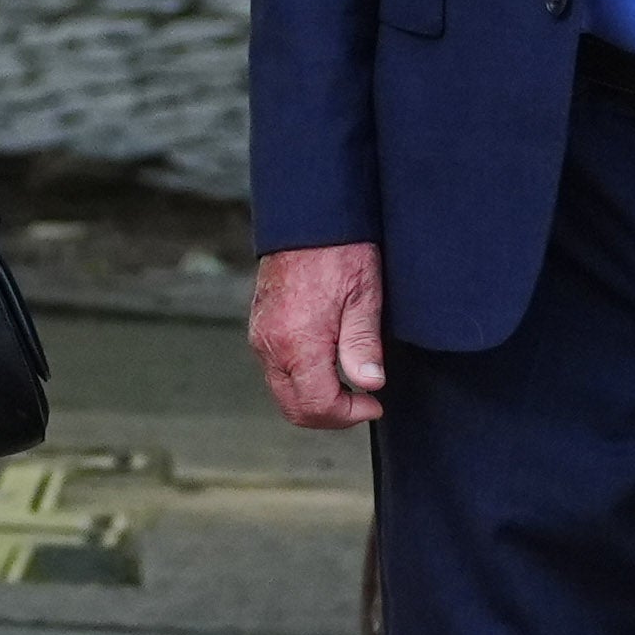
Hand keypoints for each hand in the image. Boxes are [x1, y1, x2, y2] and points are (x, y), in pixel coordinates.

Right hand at [251, 240, 388, 429]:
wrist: (307, 218)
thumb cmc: (339, 251)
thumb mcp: (363, 296)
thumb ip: (363, 345)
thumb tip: (370, 383)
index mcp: (297, 341)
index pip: (317, 405)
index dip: (350, 415)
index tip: (375, 403)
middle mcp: (270, 345)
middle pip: (294, 409)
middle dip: (331, 415)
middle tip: (363, 402)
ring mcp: (261, 338)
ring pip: (284, 393)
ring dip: (316, 399)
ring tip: (350, 383)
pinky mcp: (260, 329)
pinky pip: (277, 371)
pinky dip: (302, 381)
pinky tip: (329, 365)